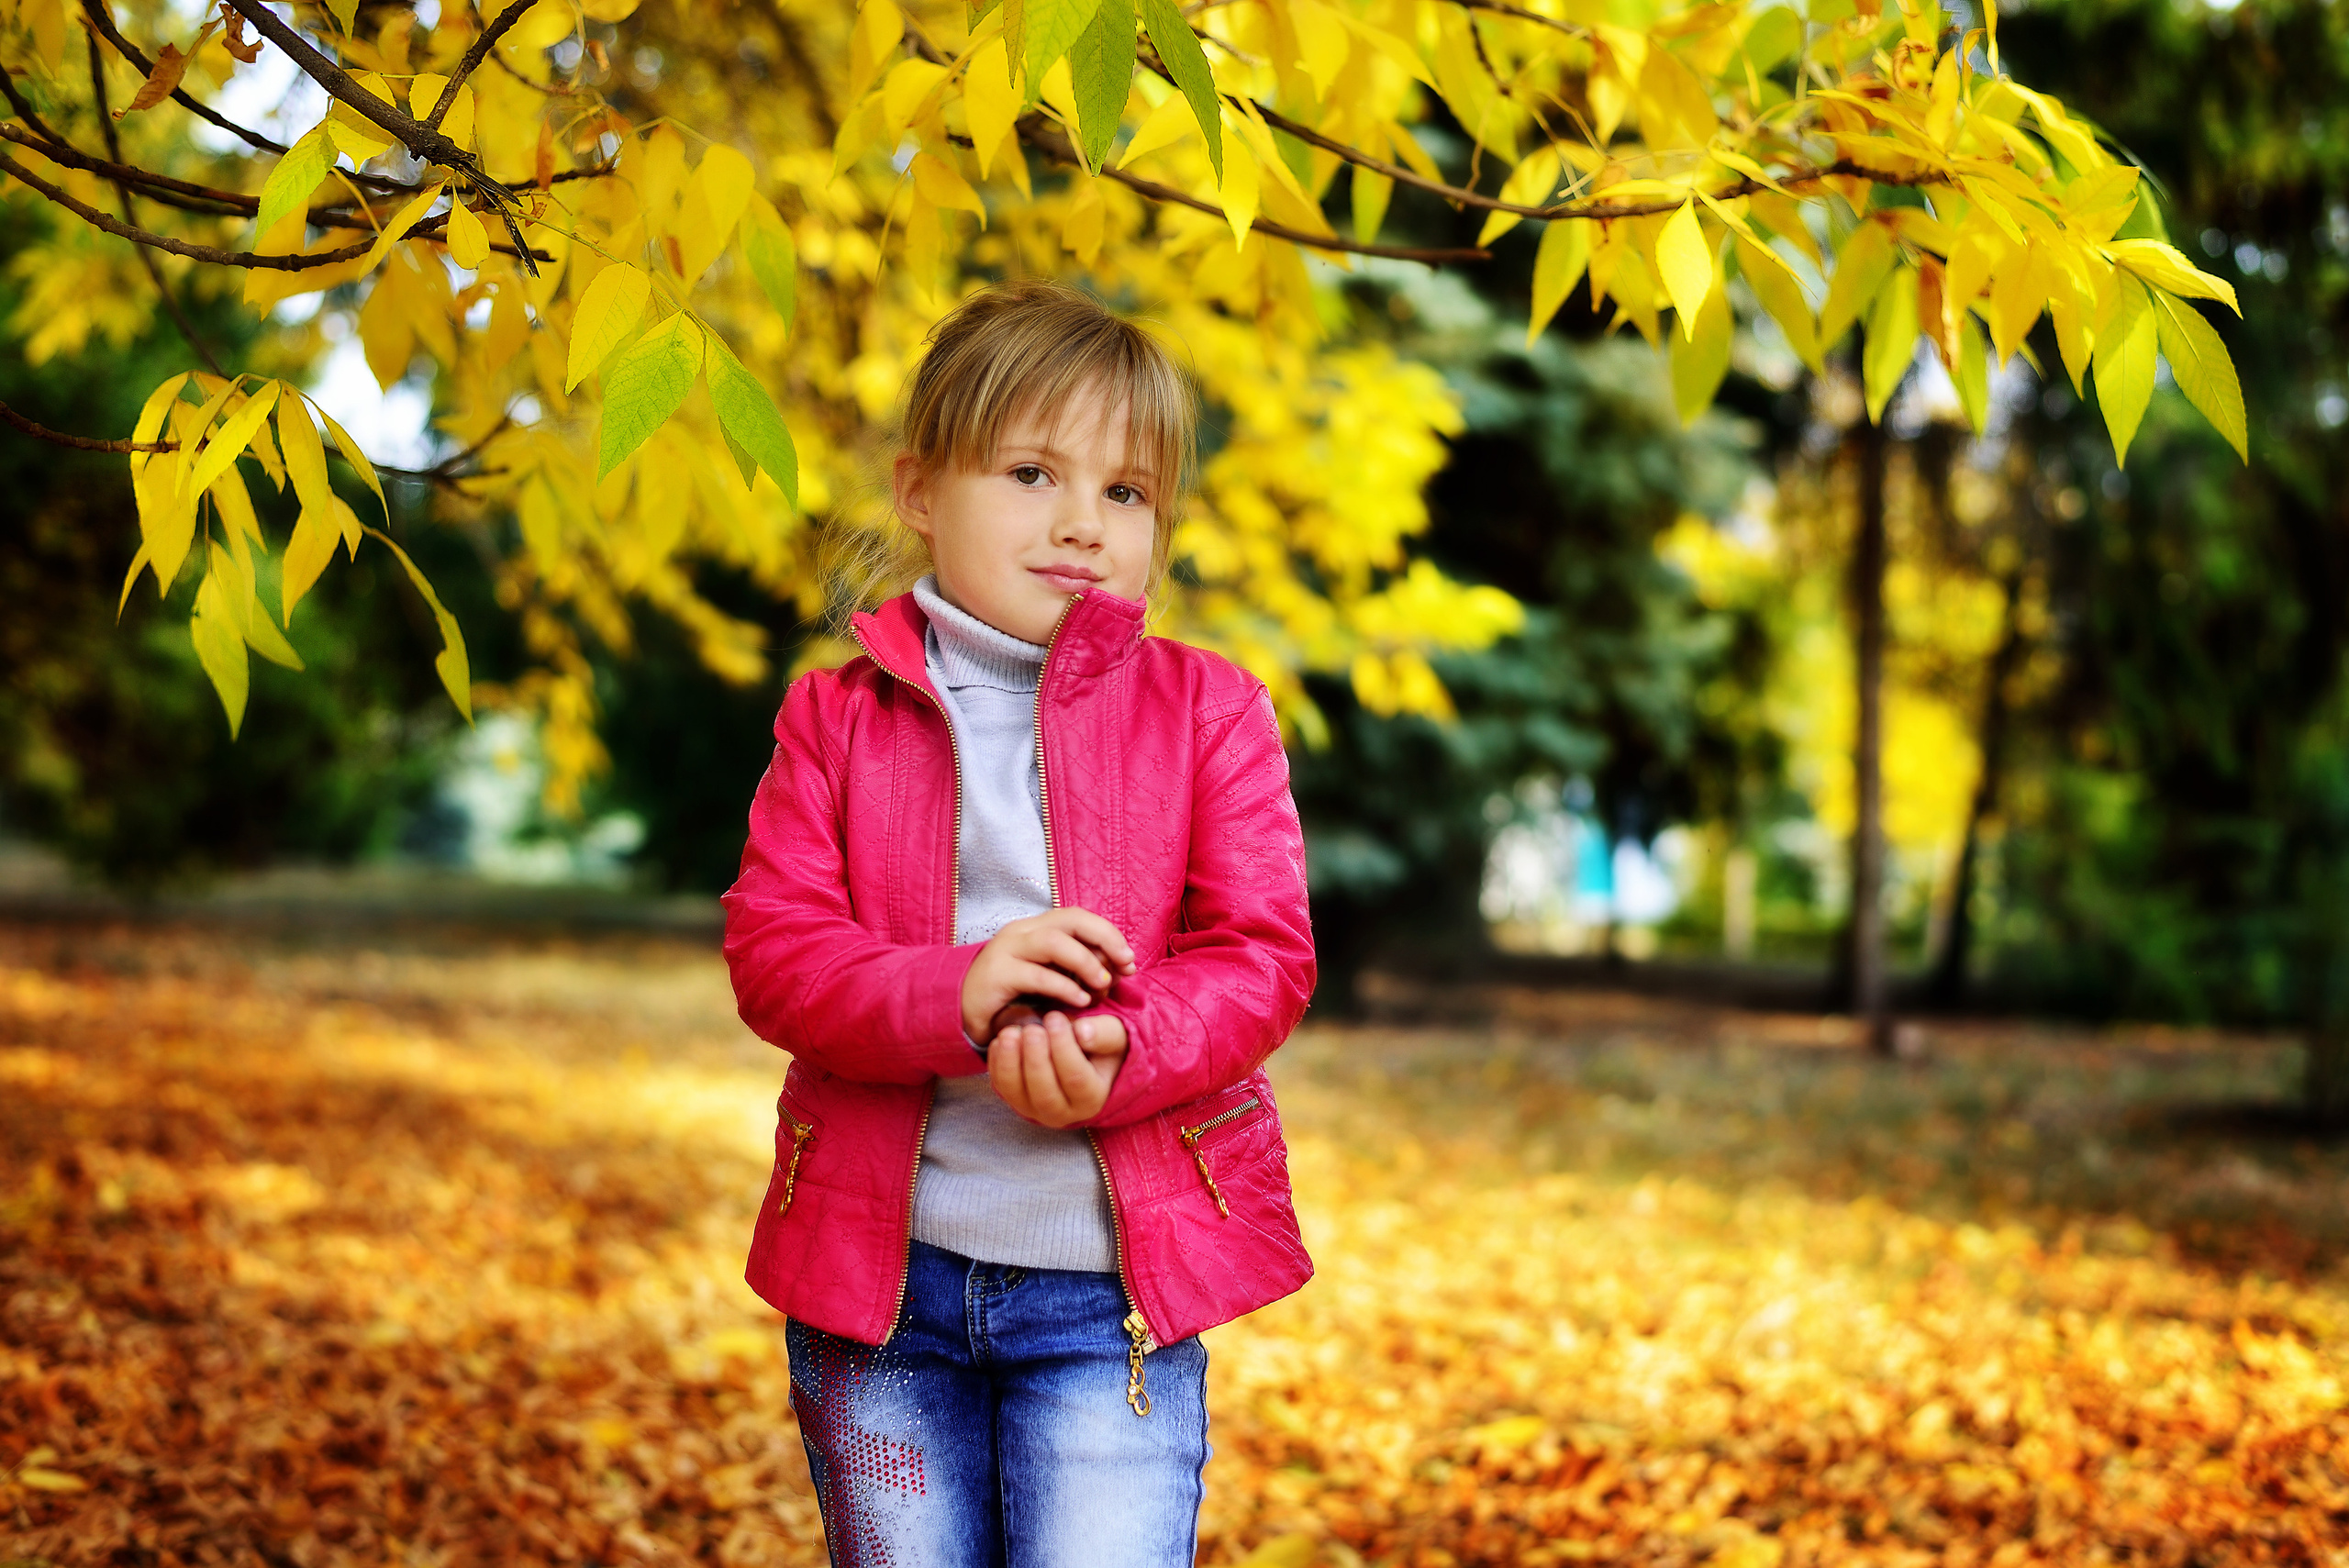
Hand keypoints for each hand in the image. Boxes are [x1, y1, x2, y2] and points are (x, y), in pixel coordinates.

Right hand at [960, 908, 1135, 1043]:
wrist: (963, 1012)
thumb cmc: (1014, 996)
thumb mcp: (1051, 979)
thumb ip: (1079, 971)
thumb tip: (1119, 971)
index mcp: (1037, 927)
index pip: (1078, 916)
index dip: (1108, 934)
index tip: (1129, 960)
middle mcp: (1022, 931)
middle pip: (1070, 920)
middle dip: (1104, 939)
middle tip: (1124, 965)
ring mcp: (1006, 950)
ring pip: (1054, 942)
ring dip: (1085, 963)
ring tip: (1102, 985)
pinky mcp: (996, 974)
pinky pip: (1036, 975)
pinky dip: (1064, 986)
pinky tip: (1079, 1001)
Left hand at [990, 1009, 1128, 1127]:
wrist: (1083, 1060)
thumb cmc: (1100, 1046)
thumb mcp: (1113, 1036)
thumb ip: (1103, 1034)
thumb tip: (1082, 1031)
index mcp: (1093, 1098)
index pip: (1076, 1078)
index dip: (1063, 1048)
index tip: (1055, 1018)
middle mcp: (1064, 1113)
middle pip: (1045, 1091)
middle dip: (1035, 1058)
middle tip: (1032, 1029)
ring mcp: (1036, 1111)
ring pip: (1017, 1094)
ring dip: (1010, 1062)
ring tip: (1011, 1032)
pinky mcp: (1016, 1101)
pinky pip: (1001, 1087)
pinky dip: (997, 1063)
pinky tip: (1001, 1039)